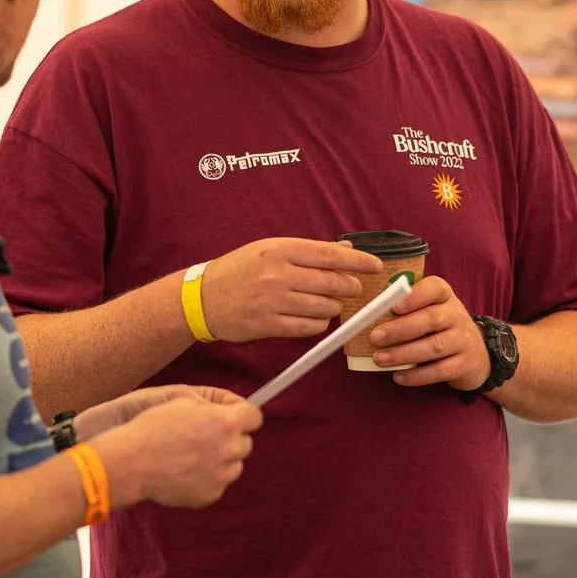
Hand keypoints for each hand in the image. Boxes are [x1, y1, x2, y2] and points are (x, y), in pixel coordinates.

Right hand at [94, 395, 260, 508]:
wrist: (132, 463)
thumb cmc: (153, 428)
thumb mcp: (184, 403)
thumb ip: (214, 408)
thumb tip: (230, 413)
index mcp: (226, 422)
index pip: (255, 417)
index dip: (244, 414)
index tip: (236, 417)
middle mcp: (230, 449)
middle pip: (245, 443)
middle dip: (230, 439)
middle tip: (206, 437)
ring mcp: (222, 475)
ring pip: (234, 466)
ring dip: (221, 460)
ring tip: (192, 456)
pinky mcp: (212, 495)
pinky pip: (218, 483)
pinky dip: (207, 478)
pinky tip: (185, 471)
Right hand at [197, 238, 384, 341]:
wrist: (201, 297)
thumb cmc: (238, 271)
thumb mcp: (269, 249)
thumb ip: (307, 251)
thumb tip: (345, 250)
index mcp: (279, 249)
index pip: (330, 254)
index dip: (358, 262)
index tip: (375, 266)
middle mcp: (277, 273)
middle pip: (332, 282)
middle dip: (350, 287)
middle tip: (353, 289)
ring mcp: (272, 300)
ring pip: (324, 307)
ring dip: (332, 307)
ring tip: (325, 303)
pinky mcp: (267, 324)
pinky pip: (309, 328)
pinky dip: (318, 324)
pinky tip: (312, 318)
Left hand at [364, 276, 489, 390]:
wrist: (476, 355)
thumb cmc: (440, 328)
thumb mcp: (429, 310)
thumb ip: (405, 308)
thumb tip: (367, 313)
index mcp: (445, 296)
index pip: (434, 288)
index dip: (414, 296)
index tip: (394, 306)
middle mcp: (457, 315)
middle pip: (430, 319)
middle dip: (400, 329)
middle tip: (375, 337)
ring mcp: (464, 340)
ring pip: (434, 346)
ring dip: (403, 354)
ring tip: (379, 359)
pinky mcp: (465, 364)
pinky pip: (440, 370)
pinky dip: (417, 376)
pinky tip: (398, 377)